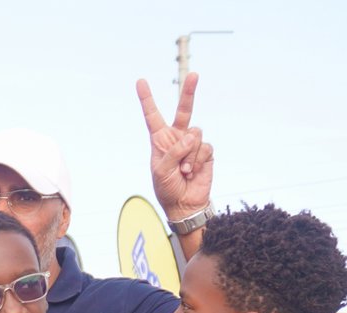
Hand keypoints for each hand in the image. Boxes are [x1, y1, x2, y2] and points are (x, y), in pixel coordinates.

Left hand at [138, 74, 213, 221]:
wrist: (184, 204)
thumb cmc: (167, 188)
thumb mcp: (161, 171)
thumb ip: (173, 152)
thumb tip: (191, 137)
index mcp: (160, 140)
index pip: (153, 116)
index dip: (147, 99)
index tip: (140, 81)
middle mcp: (177, 138)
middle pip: (184, 110)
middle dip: (189, 92)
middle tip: (194, 74)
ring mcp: (192, 144)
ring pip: (195, 134)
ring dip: (188, 155)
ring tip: (183, 171)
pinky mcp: (205, 152)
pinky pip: (204, 147)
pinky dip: (197, 161)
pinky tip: (193, 172)